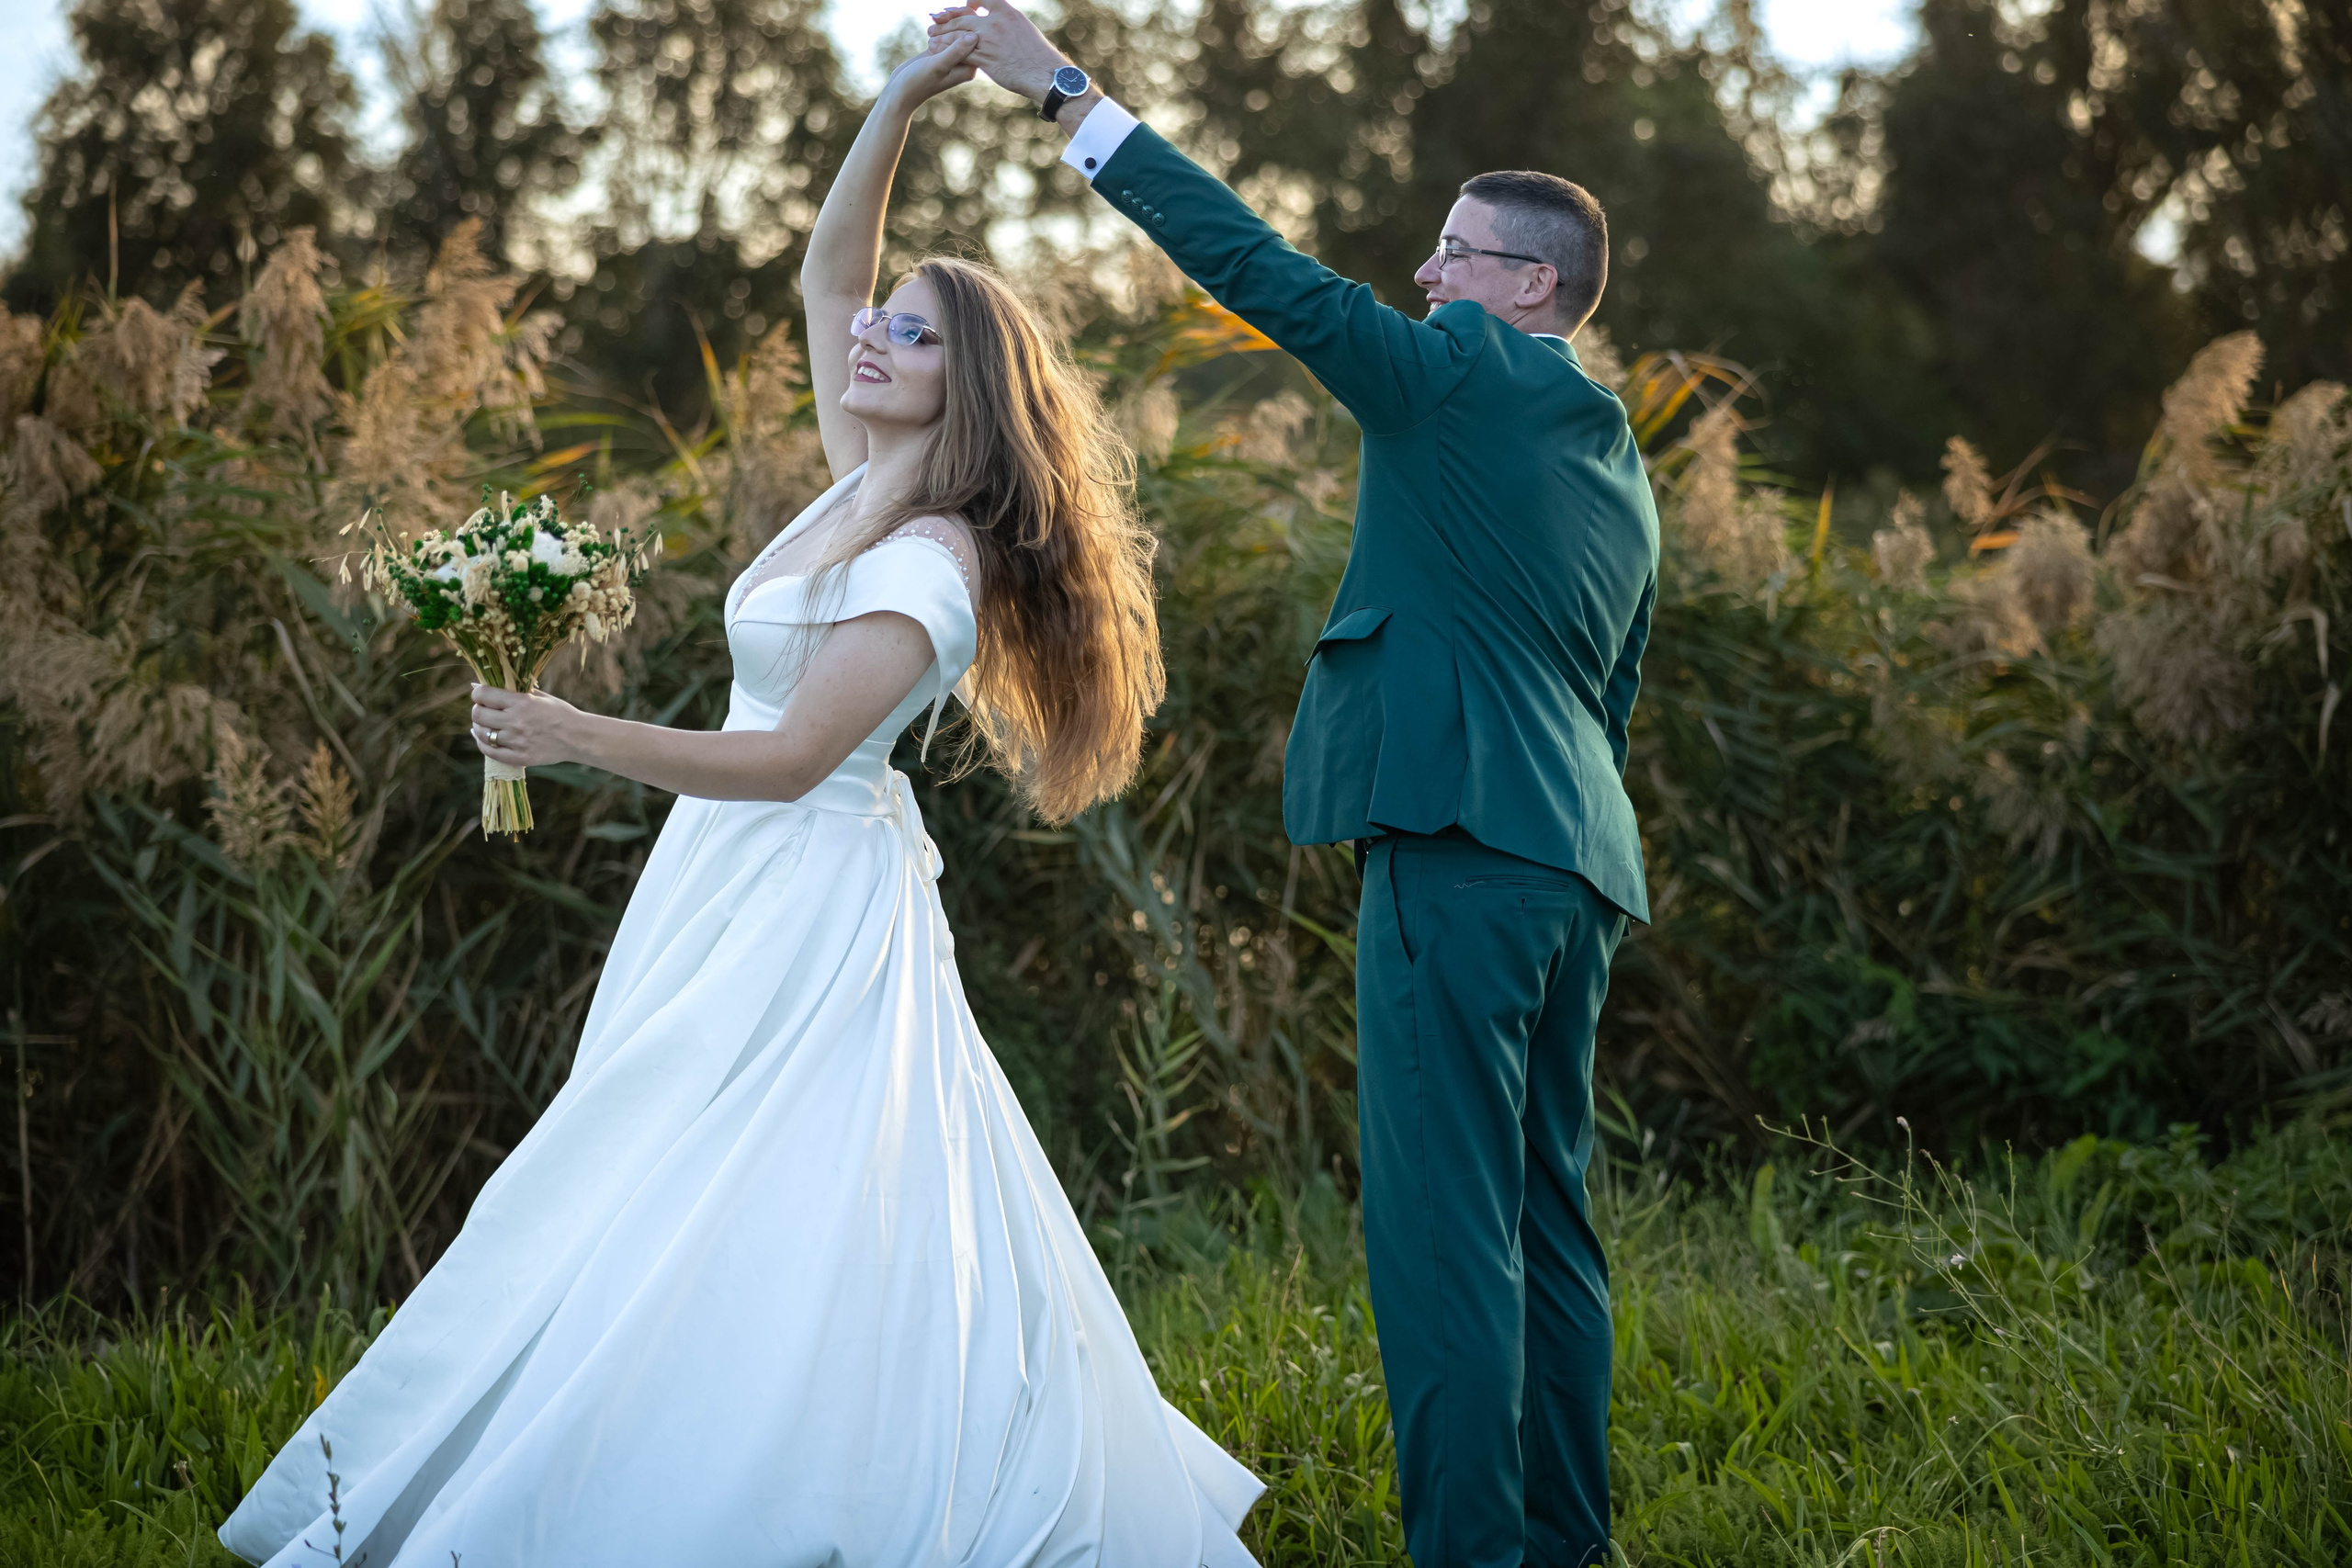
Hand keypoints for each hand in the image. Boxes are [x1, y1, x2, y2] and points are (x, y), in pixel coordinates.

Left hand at [470, 684, 579, 768]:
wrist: (578, 737)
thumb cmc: (559, 713)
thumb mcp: (540, 696)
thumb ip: (513, 690)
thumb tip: (479, 686)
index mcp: (523, 702)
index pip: (484, 695)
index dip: (478, 694)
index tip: (480, 695)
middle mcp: (517, 721)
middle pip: (478, 714)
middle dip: (477, 710)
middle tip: (483, 710)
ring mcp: (517, 741)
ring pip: (482, 733)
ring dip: (479, 727)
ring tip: (485, 724)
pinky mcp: (519, 757)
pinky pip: (489, 752)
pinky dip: (482, 744)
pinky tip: (484, 738)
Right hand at [880, 29, 979, 111]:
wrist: (901, 90)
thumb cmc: (918, 82)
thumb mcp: (938, 66)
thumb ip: (956, 52)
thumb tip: (975, 36)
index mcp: (969, 69)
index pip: (975, 38)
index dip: (960, 26)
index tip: (942, 24)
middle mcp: (965, 63)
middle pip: (968, 32)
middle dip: (952, 22)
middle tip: (936, 20)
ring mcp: (955, 56)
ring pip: (958, 30)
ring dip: (945, 23)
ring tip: (931, 27)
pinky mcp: (943, 50)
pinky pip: (948, 32)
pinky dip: (940, 27)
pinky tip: (930, 29)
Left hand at [926, 3, 1069, 103]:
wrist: (1044, 74)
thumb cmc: (1039, 57)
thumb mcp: (1025, 31)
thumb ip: (1009, 24)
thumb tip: (1005, 22)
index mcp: (1007, 13)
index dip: (970, 1)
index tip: (964, 5)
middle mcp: (996, 23)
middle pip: (964, 15)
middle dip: (947, 17)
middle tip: (935, 19)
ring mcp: (989, 41)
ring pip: (958, 33)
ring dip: (942, 33)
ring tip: (931, 35)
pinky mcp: (985, 58)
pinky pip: (959, 52)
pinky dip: (946, 50)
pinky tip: (937, 51)